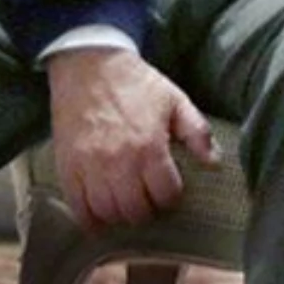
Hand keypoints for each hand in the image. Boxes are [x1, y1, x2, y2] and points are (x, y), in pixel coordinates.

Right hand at [44, 46, 219, 230]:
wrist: (89, 65)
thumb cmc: (134, 83)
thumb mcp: (174, 100)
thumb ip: (197, 132)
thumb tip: (214, 162)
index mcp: (149, 146)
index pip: (166, 194)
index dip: (172, 197)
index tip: (169, 190)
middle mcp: (119, 162)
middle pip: (136, 211)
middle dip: (147, 209)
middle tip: (148, 199)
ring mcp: (90, 167)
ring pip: (108, 213)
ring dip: (120, 215)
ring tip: (126, 203)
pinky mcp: (68, 167)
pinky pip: (79, 209)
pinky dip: (91, 219)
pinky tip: (100, 214)